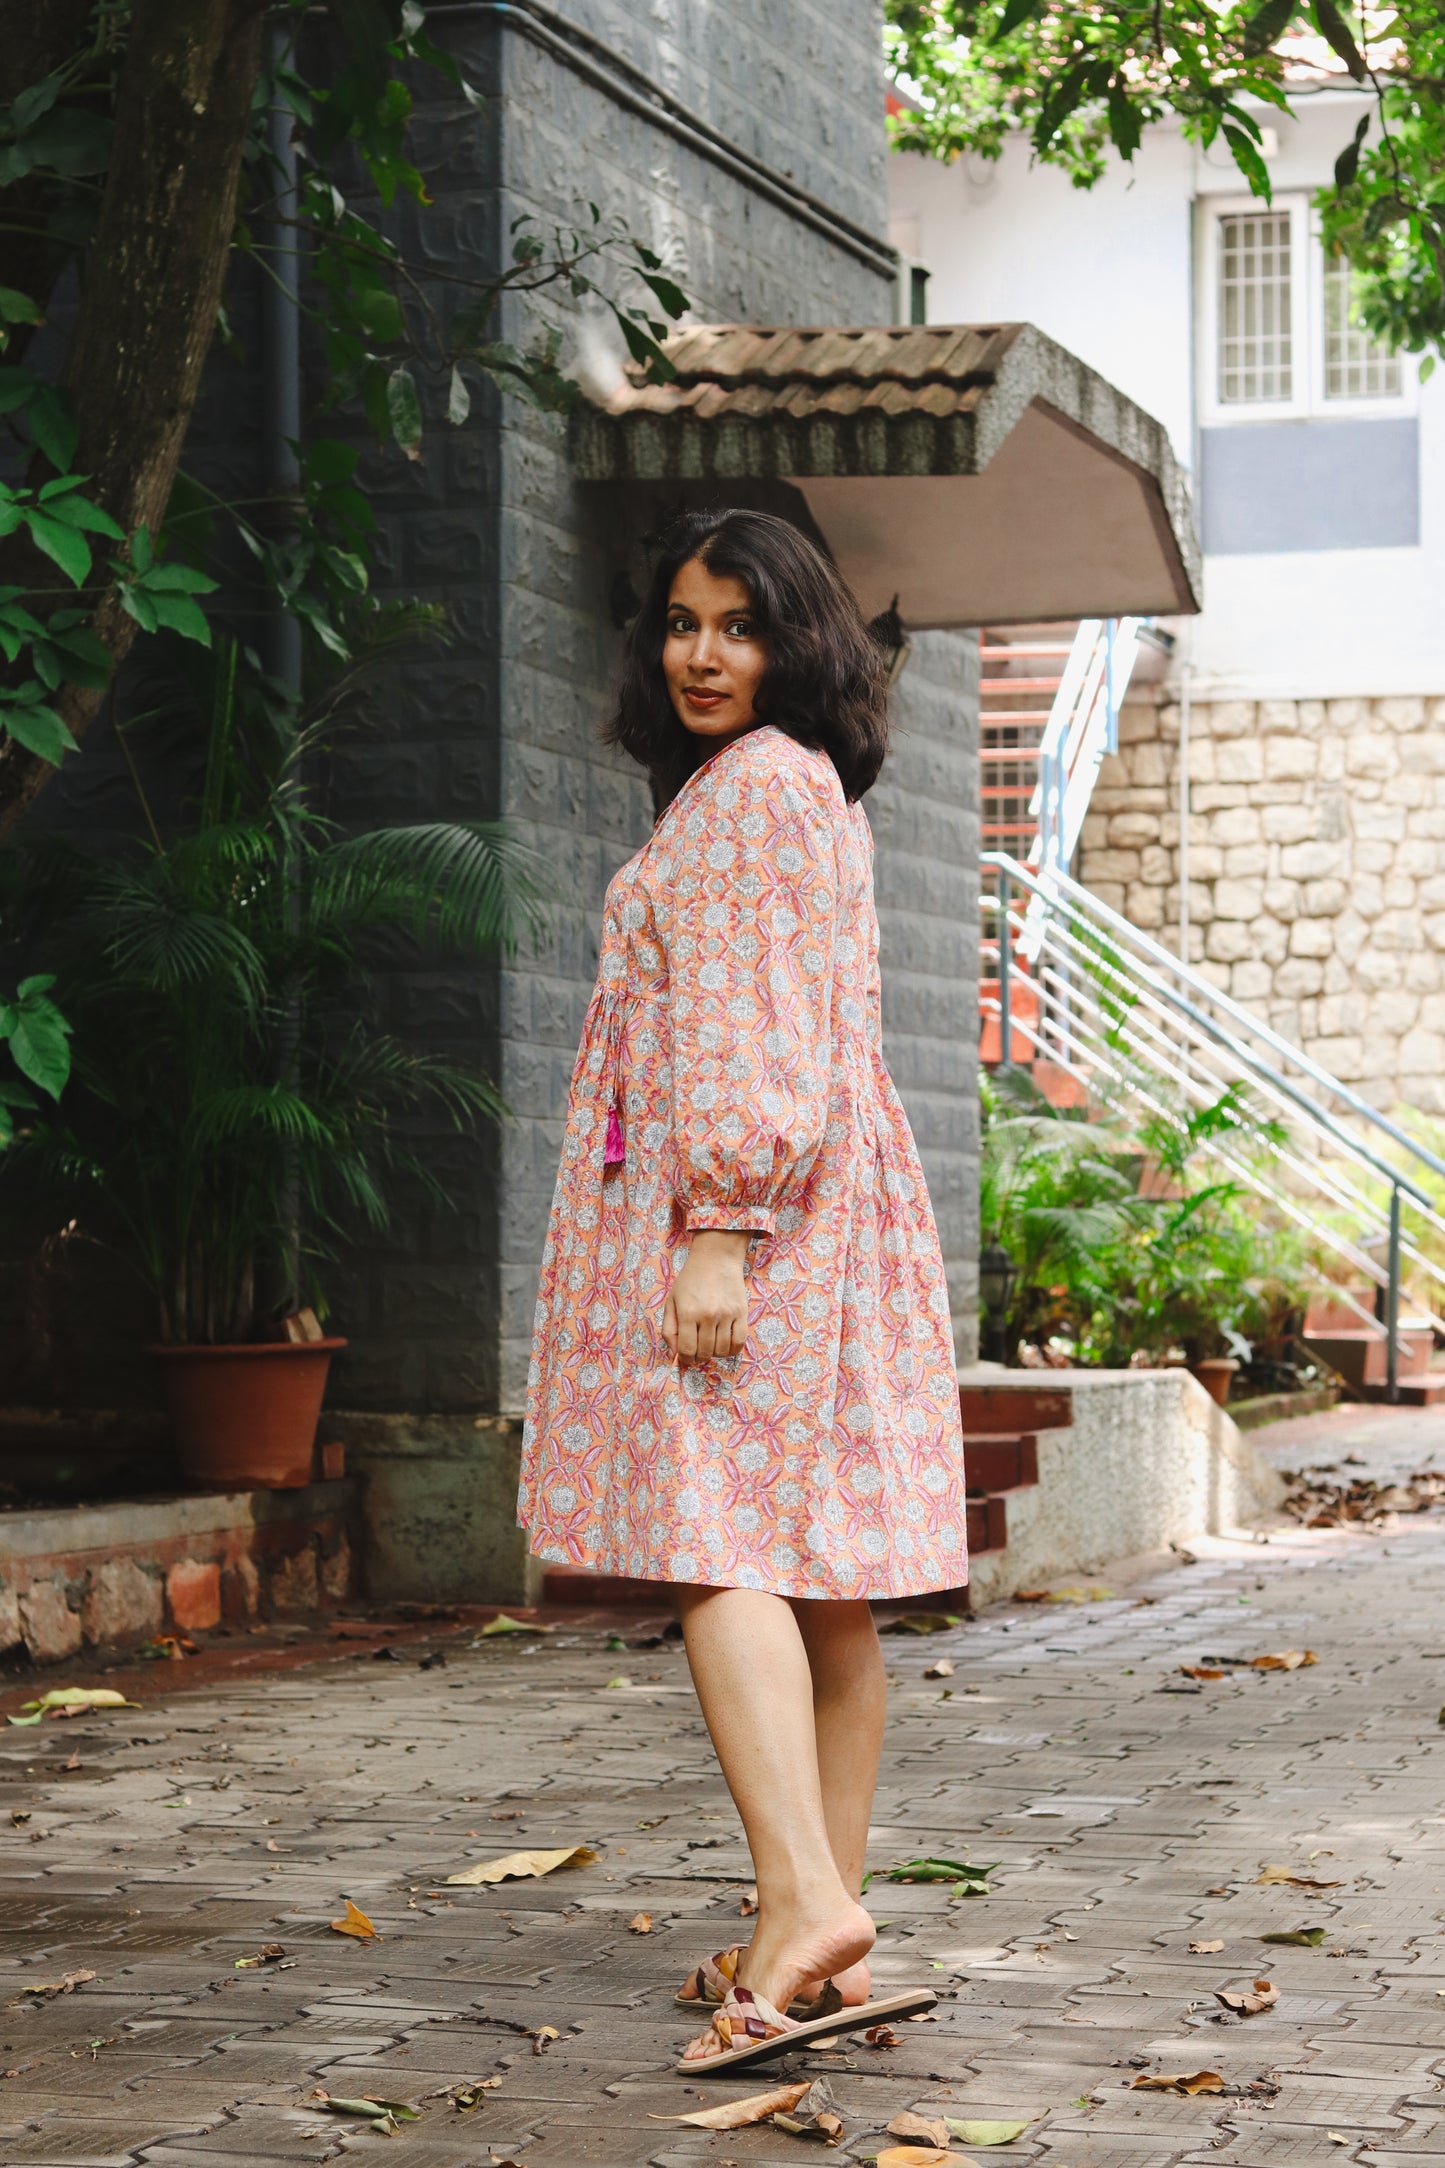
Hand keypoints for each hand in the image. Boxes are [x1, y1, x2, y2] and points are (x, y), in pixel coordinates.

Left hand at [663, 1229, 750, 1360]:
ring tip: (710, 1345)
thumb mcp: (671, 1301)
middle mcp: (708, 1315)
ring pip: (722, 1350)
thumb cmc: (690, 1280)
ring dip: (714, 1354)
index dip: (685, 1359)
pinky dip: (732, 1350)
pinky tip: (724, 1345)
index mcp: (687, 1312)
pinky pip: (739, 1342)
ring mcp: (727, 1314)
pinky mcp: (741, 1313)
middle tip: (697, 1351)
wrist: (716, 1259)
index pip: (687, 1349)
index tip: (685, 1357)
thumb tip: (674, 1354)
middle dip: (698, 1357)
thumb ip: (669, 1329)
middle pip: (705, 1352)